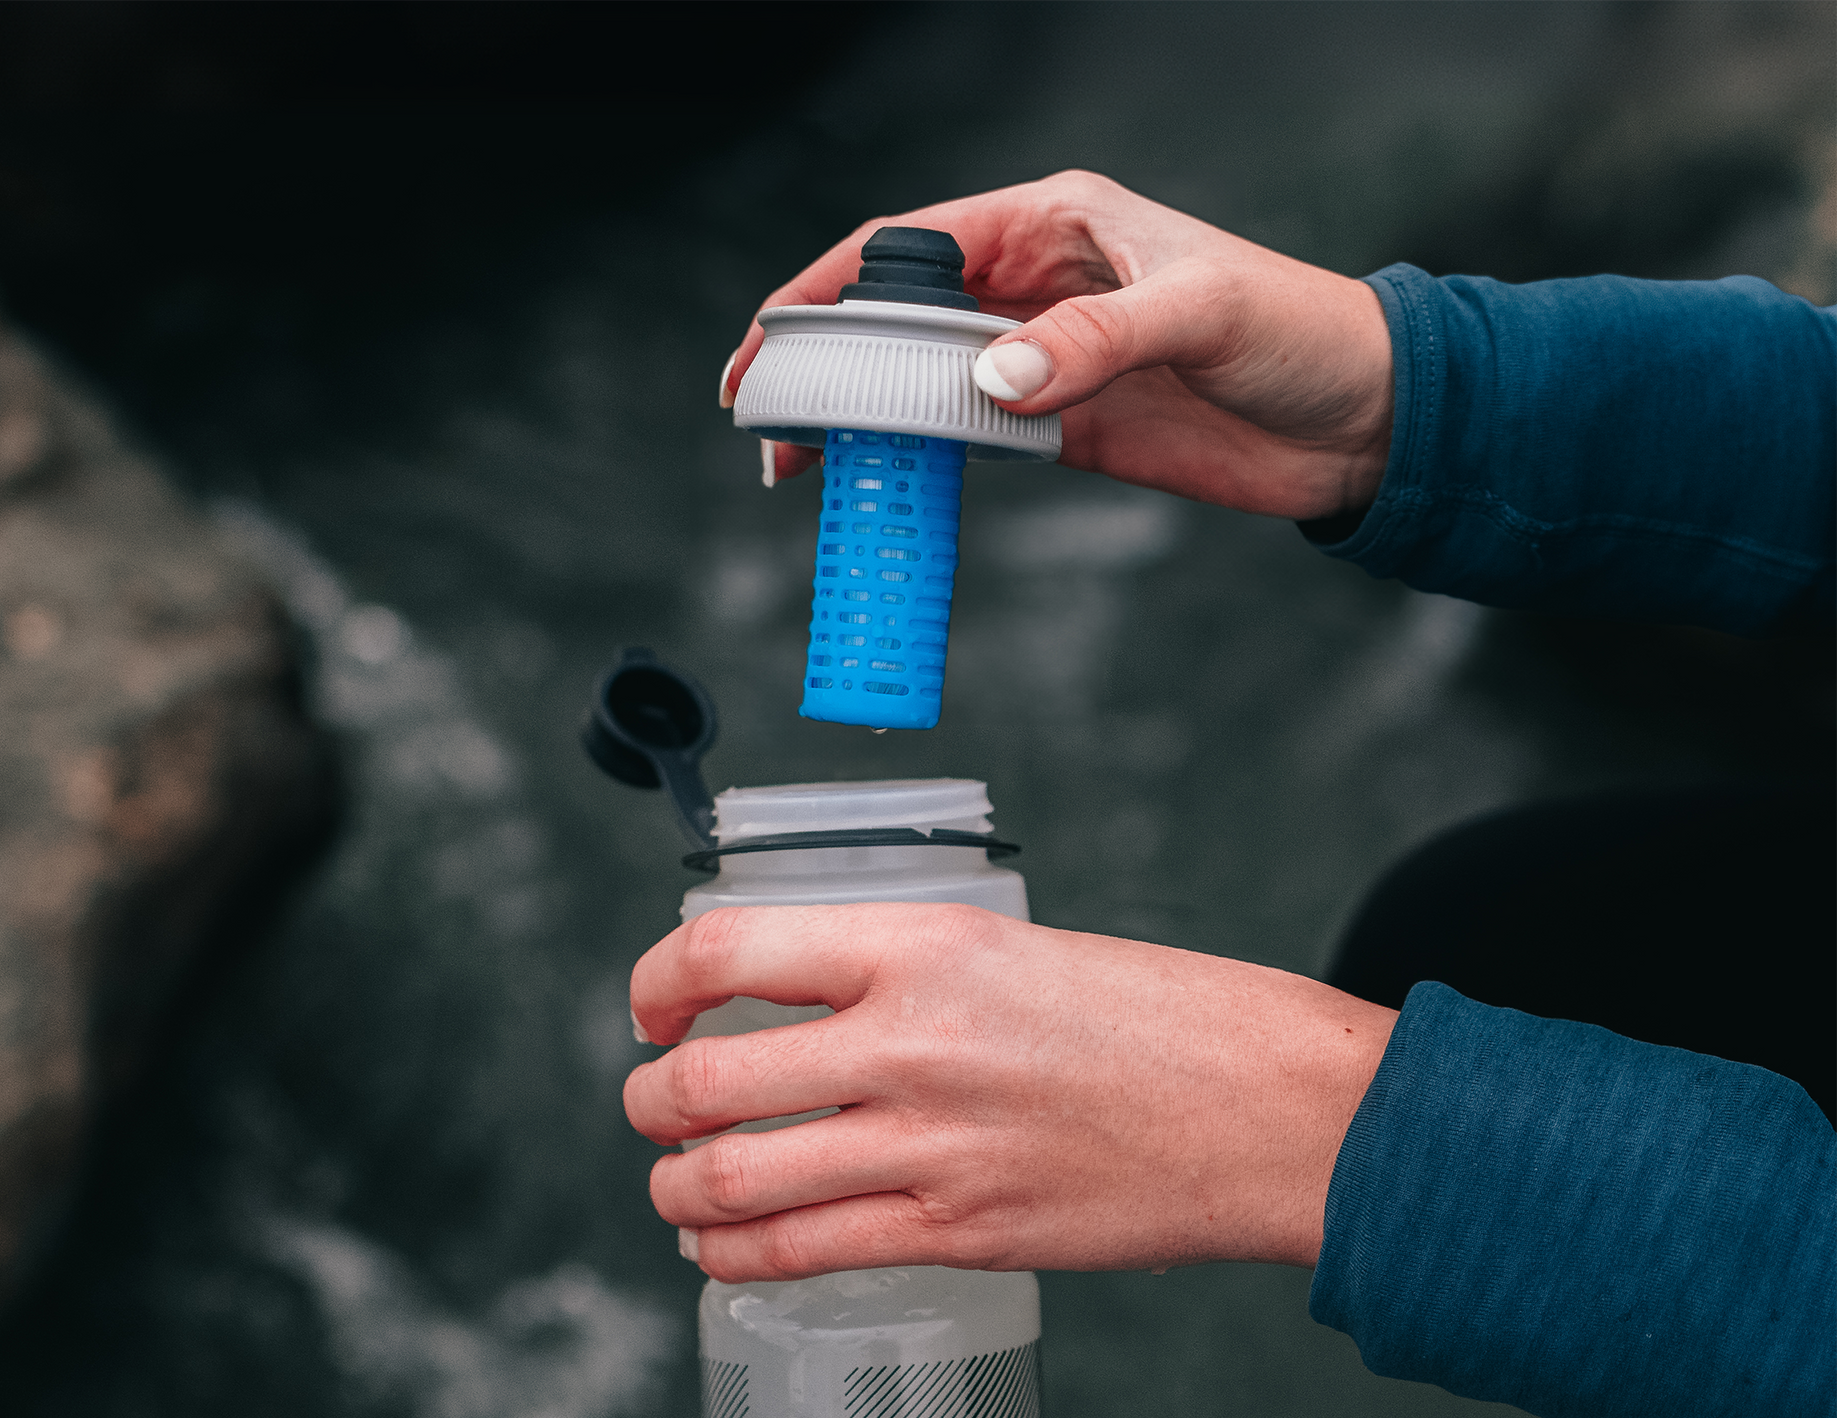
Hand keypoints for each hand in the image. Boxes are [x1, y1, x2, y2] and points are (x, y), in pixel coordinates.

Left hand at [625, 903, 1396, 1283]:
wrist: (1275, 1111)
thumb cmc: (1168, 1019)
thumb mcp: (1020, 952)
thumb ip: (906, 978)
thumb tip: (806, 1017)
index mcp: (922, 945)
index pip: (723, 953)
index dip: (654, 983)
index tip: (653, 1009)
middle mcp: (908, 1042)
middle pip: (702, 1081)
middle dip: (649, 1103)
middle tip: (653, 1107)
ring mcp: (930, 1147)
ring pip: (732, 1180)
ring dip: (676, 1188)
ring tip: (677, 1185)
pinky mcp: (960, 1233)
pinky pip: (802, 1255)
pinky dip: (734, 1256)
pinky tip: (724, 1248)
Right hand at [719, 169, 1393, 520]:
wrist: (1361, 421)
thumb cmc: (1298, 332)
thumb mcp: (1197, 315)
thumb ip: (1092, 343)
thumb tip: (992, 381)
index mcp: (1057, 223)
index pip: (914, 246)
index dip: (832, 287)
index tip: (775, 337)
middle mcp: (1038, 287)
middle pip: (900, 318)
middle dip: (826, 362)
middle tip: (766, 421)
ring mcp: (1046, 362)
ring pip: (924, 384)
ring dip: (863, 420)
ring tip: (802, 465)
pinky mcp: (1066, 429)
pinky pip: (970, 441)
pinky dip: (921, 462)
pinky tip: (883, 485)